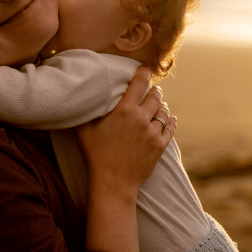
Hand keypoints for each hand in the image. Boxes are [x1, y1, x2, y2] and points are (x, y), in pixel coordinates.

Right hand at [76, 66, 175, 199]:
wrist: (113, 182)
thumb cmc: (96, 156)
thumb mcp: (85, 131)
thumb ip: (86, 112)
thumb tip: (80, 98)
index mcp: (124, 111)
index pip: (139, 83)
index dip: (143, 72)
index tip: (145, 69)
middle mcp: (142, 118)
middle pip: (155, 95)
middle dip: (153, 91)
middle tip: (151, 90)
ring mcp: (153, 133)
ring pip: (164, 111)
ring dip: (161, 107)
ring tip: (158, 106)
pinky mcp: (160, 146)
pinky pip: (170, 128)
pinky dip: (171, 121)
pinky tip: (170, 119)